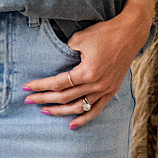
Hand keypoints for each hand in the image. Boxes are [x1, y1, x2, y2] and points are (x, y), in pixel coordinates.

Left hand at [22, 9, 153, 129]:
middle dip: (44, 99)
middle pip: (64, 97)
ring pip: (78, 107)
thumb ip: (66, 51)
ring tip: (45, 111)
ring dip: (60, 111)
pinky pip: (96, 109)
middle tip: (28, 101)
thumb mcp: (80, 39)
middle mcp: (96, 84)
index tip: (27, 88)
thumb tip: (57, 62)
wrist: (130, 33)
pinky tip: (72, 125)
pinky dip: (84, 118)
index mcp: (87, 72)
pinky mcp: (112, 90)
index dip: (40, 86)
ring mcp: (105, 89)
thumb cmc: (104, 33)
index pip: (58, 83)